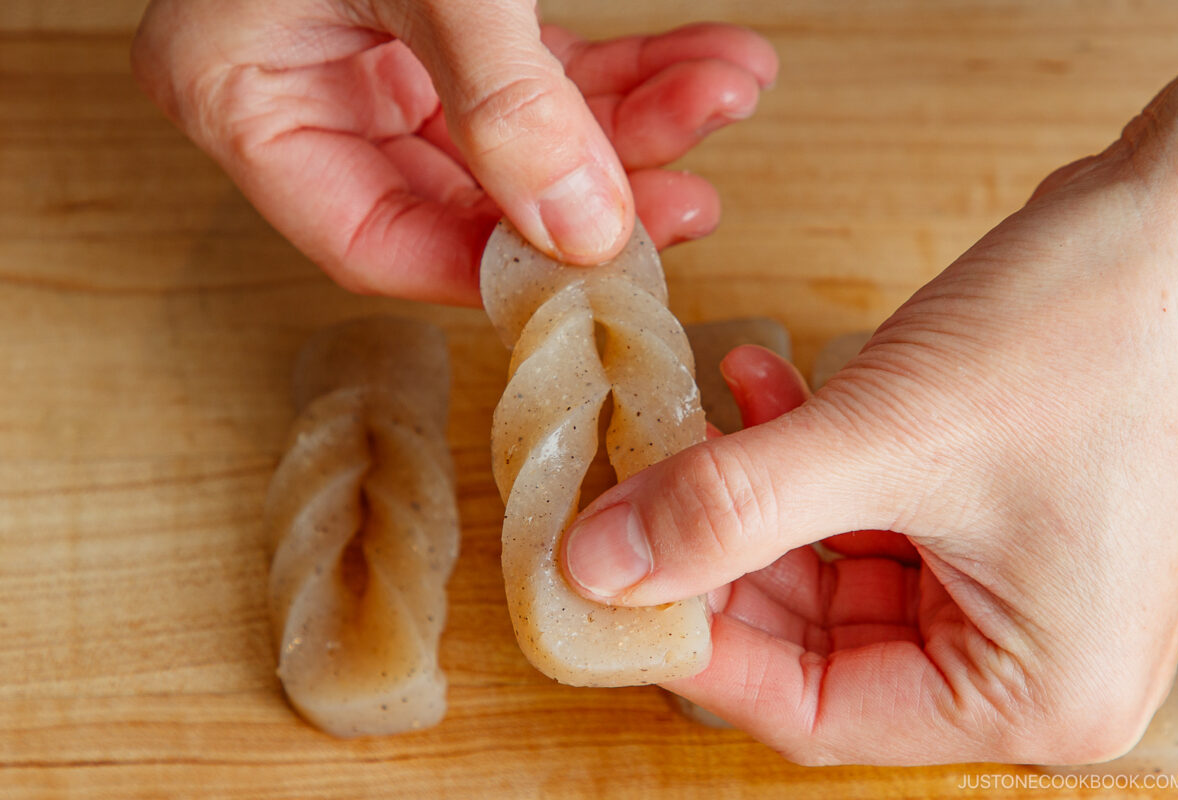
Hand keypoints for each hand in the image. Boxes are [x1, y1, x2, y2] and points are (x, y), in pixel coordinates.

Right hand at [131, 0, 776, 303]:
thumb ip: (500, 96)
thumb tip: (583, 228)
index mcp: (242, 95)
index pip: (369, 240)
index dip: (487, 268)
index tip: (591, 270)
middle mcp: (305, 86)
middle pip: (463, 195)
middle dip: (590, 189)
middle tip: (687, 199)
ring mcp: (373, 53)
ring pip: (517, 137)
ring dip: (631, 122)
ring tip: (721, 94)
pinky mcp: (439, 22)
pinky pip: (535, 72)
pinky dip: (621, 69)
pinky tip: (701, 61)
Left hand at [562, 55, 1177, 763]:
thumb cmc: (1096, 333)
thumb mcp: (891, 433)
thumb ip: (734, 507)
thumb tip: (601, 569)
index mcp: (1023, 693)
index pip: (811, 714)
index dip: (699, 649)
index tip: (610, 588)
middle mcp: (1016, 657)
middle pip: (810, 642)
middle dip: (714, 558)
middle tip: (630, 498)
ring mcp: (999, 580)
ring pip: (822, 567)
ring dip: (748, 496)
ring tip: (687, 427)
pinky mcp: (981, 508)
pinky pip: (858, 507)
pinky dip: (799, 454)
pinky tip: (755, 386)